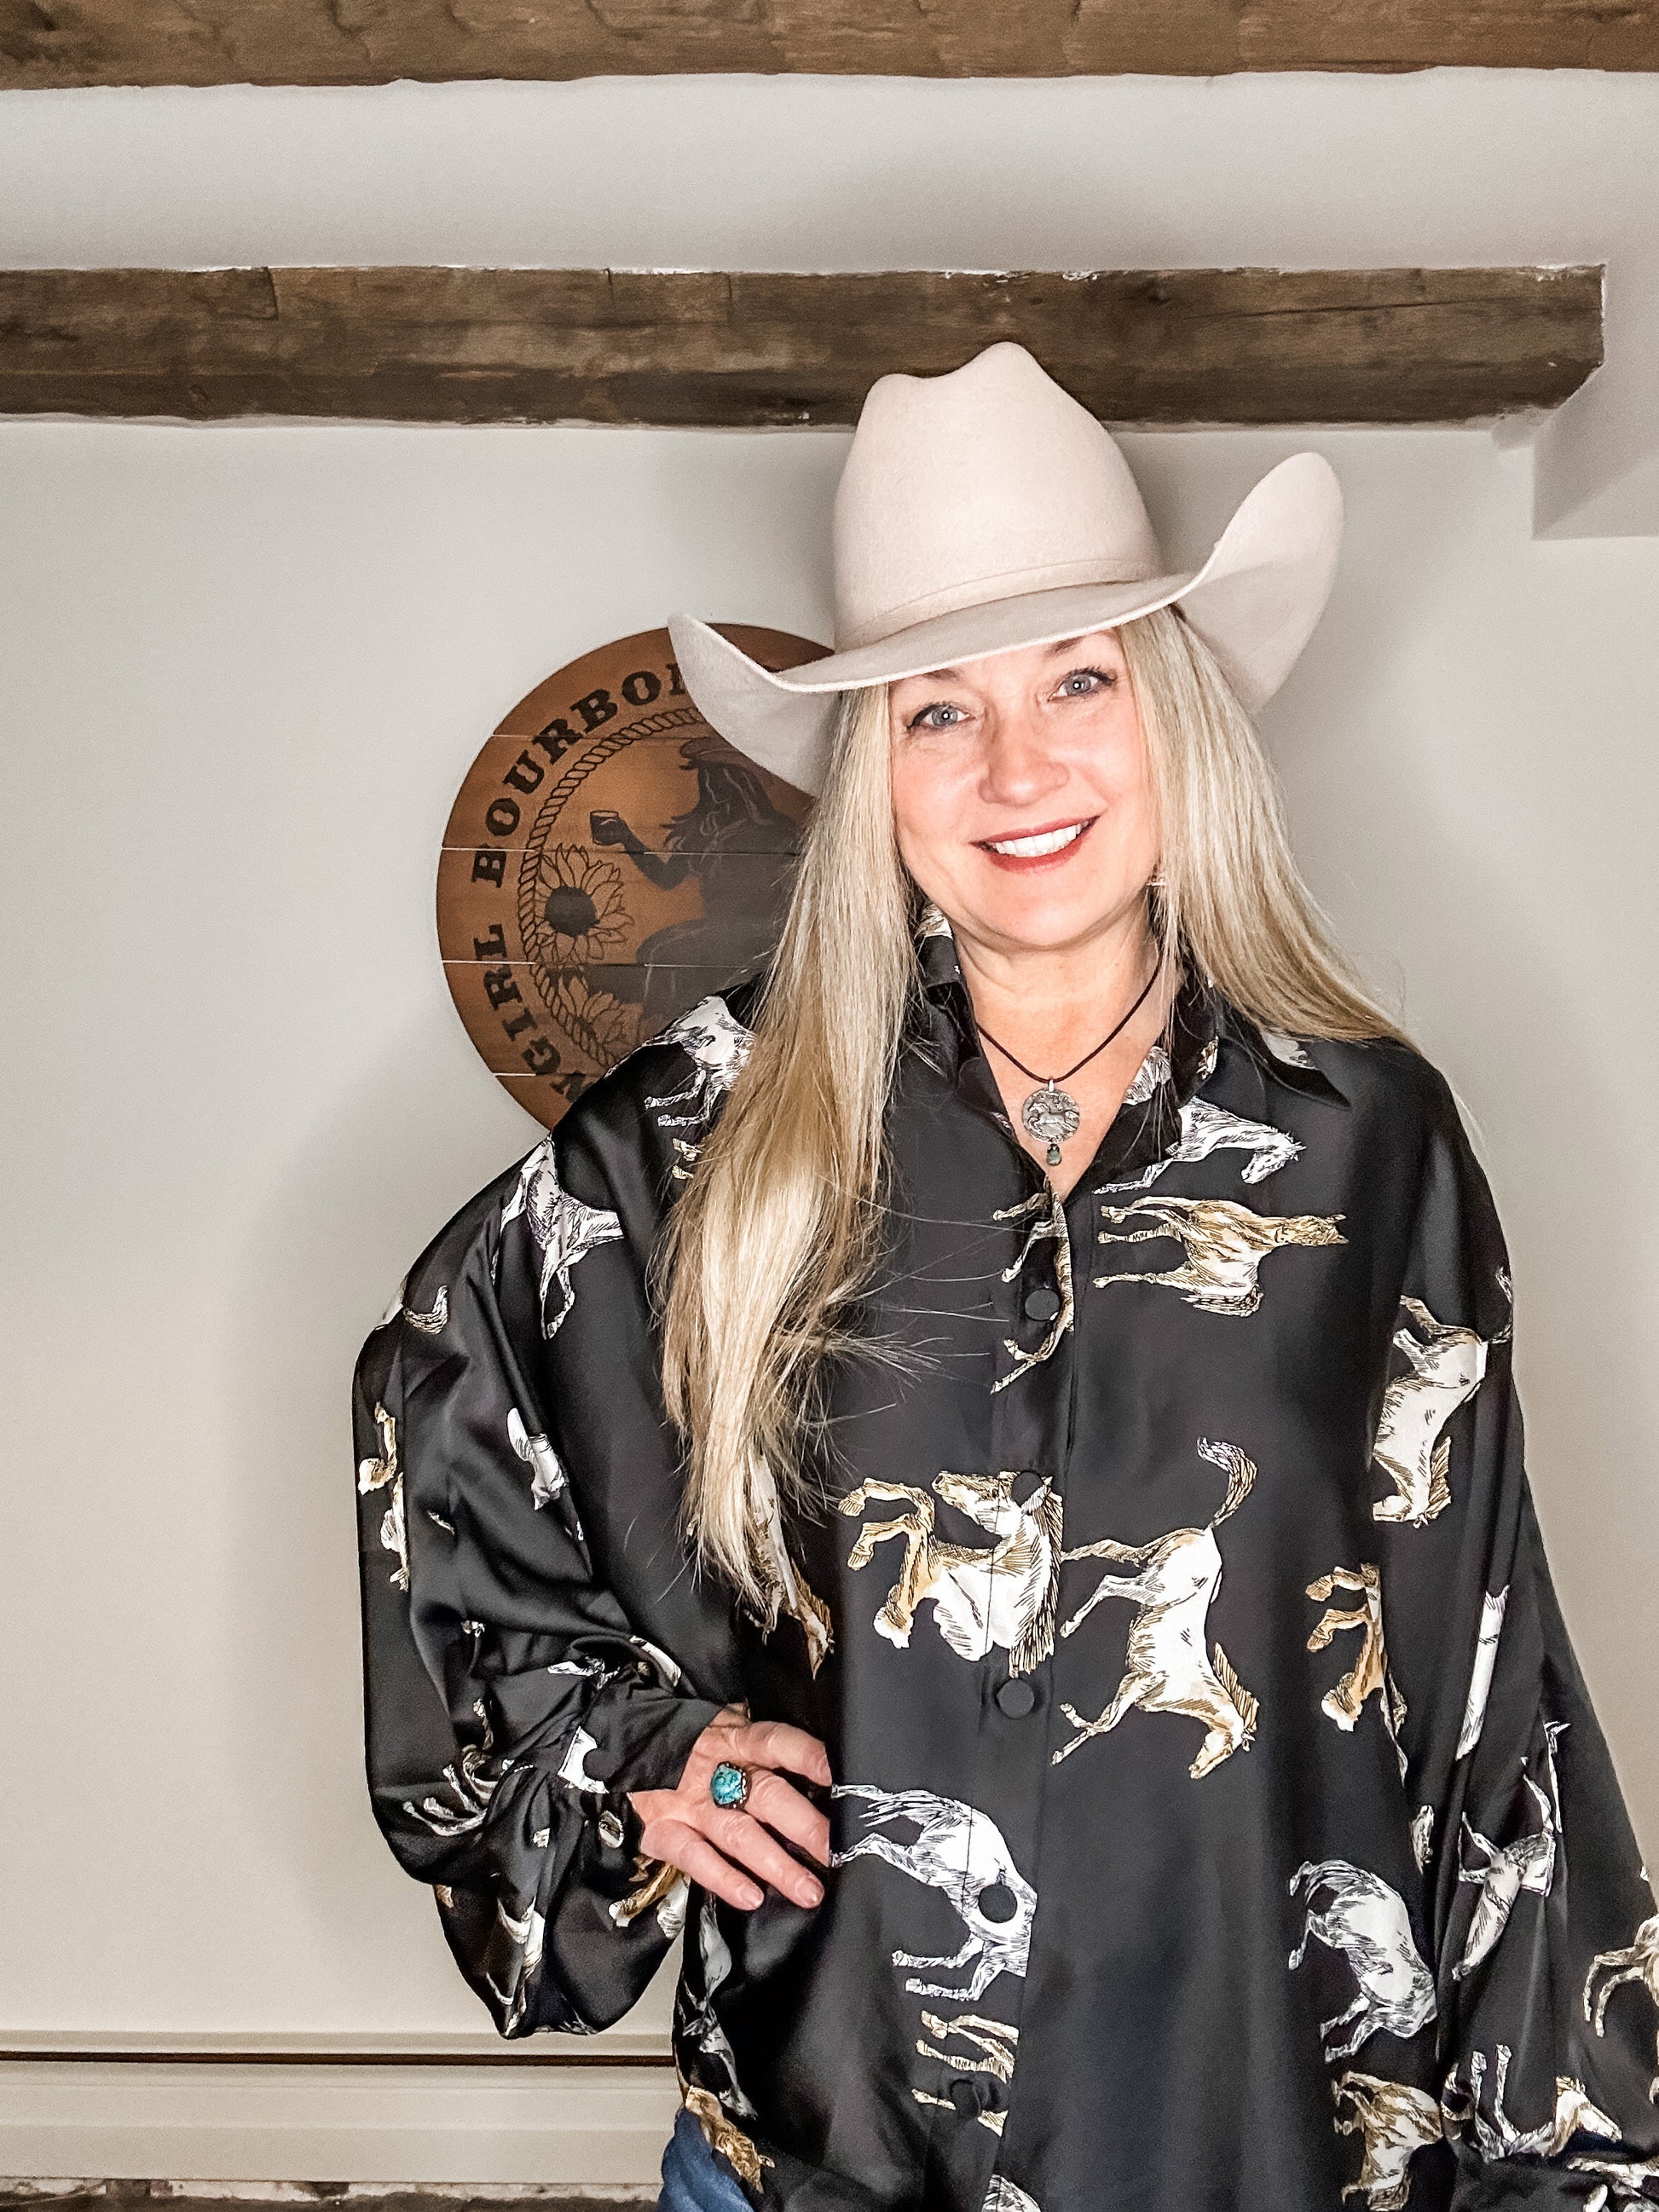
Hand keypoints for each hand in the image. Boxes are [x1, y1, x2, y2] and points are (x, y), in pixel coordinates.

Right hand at [627, 1701, 831, 1912]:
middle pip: (766, 1795)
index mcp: (735, 1739)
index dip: (808, 1757)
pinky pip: (695, 1857)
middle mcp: (715, 1770)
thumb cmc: (687, 1744)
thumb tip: (819, 1767)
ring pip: (738, 1834)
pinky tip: (752, 1897)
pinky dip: (724, 1878)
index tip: (841, 1777)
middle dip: (805, 1826)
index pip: (777, 1742)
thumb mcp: (724, 1731)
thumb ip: (760, 1748)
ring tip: (809, 1890)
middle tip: (836, 1851)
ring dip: (776, 1864)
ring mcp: (688, 1802)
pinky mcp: (663, 1830)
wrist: (620, 1745)